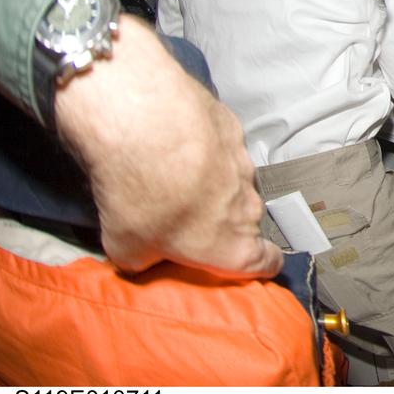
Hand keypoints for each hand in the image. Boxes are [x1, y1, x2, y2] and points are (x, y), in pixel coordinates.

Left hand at [55, 15, 282, 278]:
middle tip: (183, 213)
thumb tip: (148, 250)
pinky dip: (204, 147)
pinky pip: (221, 144)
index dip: (259, 264)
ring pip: (233, 179)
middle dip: (221, 219)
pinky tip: (174, 141)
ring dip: (211, 181)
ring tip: (173, 172)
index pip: (267, 263)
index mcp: (233, 247)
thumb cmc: (142, 200)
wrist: (150, 128)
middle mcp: (248, 206)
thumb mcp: (126, 250)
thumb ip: (148, 257)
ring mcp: (244, 163)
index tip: (243, 261)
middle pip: (245, 219)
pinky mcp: (233, 128)